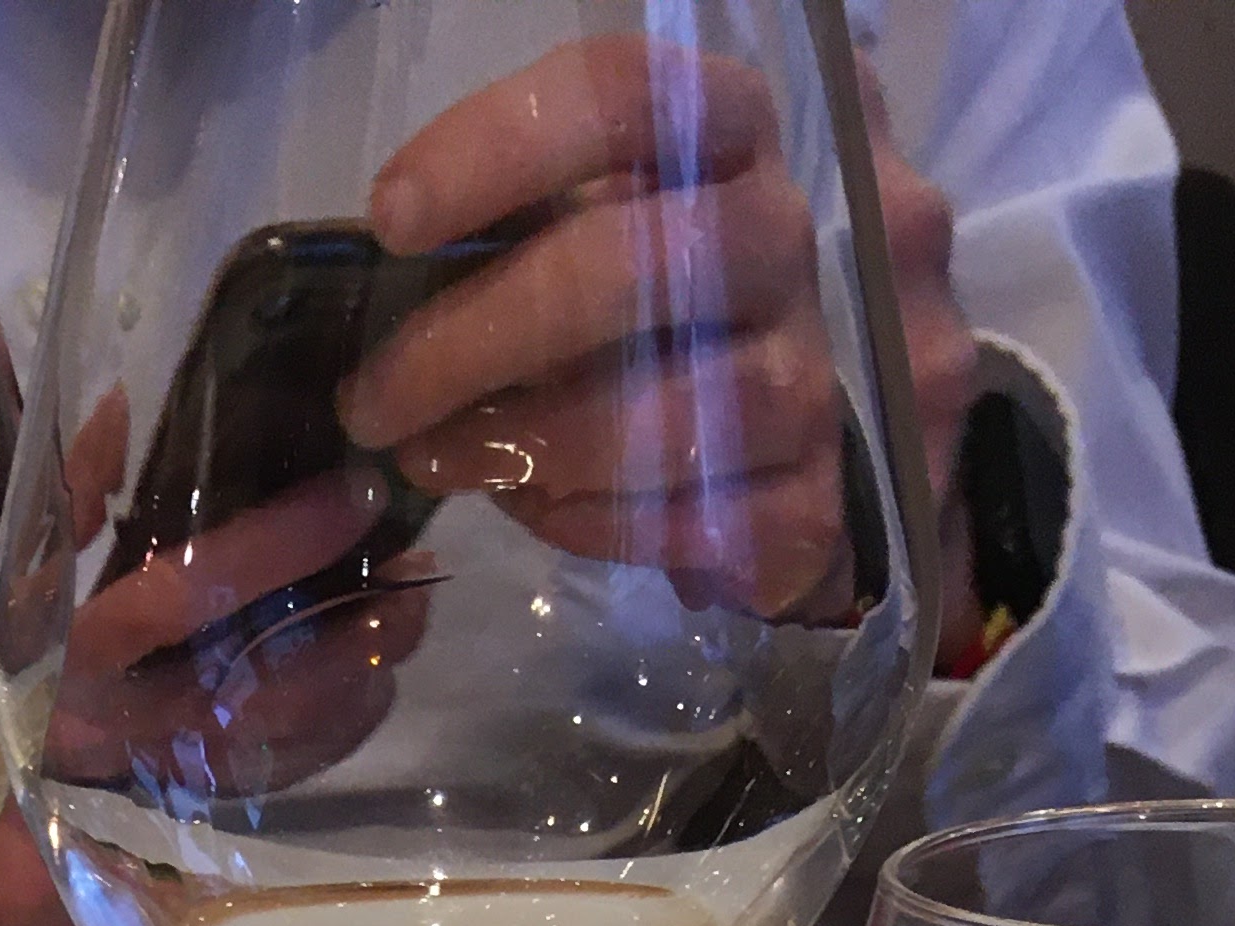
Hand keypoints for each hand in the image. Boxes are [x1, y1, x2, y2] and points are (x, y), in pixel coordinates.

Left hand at [340, 40, 980, 630]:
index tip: (393, 221)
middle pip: (629, 264)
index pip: (628, 94)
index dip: (496, 149)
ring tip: (441, 459)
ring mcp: (837, 371)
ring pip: (660, 413)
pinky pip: (686, 522)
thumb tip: (409, 263)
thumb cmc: (701, 317)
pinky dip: (588, 521)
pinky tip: (541, 511)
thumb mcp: (641, 222)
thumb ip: (556, 216)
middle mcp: (810, 232)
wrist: (858, 443)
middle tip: (377, 399)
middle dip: (471, 340)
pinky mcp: (833, 501)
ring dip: (520, 449)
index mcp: (748, 134)